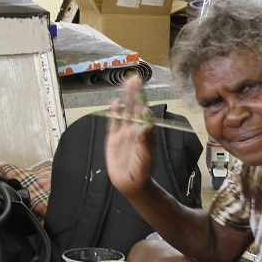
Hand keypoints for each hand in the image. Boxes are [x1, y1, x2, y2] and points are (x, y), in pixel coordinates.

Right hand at [105, 75, 155, 195]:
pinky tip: (115, 102)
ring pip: (125, 111)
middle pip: (134, 107)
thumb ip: (146, 140)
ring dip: (126, 98)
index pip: (144, 112)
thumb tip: (147, 121)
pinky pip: (114, 122)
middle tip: (133, 79)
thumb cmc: (142, 171)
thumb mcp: (146, 156)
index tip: (142, 91)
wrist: (131, 183)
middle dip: (134, 93)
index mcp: (145, 132)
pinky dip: (114, 112)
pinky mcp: (114, 138)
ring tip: (126, 83)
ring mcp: (124, 132)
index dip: (143, 101)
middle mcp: (135, 129)